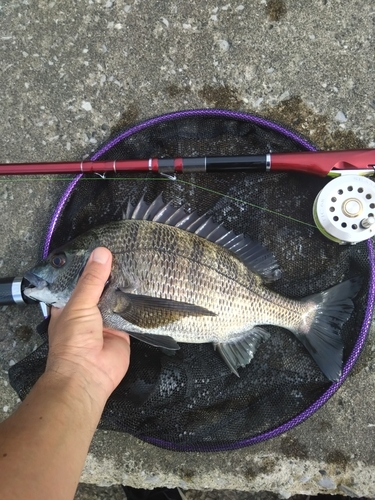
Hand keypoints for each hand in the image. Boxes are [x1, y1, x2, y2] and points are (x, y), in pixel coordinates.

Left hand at [47, 247, 129, 408]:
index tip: (104, 245)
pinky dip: (138, 302)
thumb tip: (101, 253)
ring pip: (117, 298)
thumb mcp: (79, 304)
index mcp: (70, 304)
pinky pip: (131, 312)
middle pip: (101, 287)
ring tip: (140, 262)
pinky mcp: (123, 329)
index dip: (90, 264)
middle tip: (127, 251)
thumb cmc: (73, 340)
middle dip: (111, 274)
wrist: (88, 374)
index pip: (80, 278)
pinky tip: (148, 286)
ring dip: (125, 286)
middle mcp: (88, 310)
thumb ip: (92, 280)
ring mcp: (106, 320)